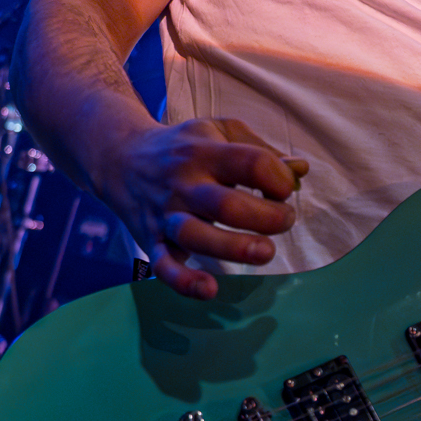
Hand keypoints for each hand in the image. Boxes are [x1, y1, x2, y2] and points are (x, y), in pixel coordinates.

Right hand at [96, 116, 308, 300]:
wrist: (118, 157)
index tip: (285, 188)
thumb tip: (301, 170)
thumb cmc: (184, 147)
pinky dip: (184, 282)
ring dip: (235, 249)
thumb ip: (262, 149)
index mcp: (206, 151)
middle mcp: (184, 183)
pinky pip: (163, 265)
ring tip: (264, 252)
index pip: (251, 163)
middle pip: (227, 205)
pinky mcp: (152, 240)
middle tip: (285, 220)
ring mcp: (166, 214)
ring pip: (197, 237)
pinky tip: (209, 289)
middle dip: (267, 218)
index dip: (279, 178)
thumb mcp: (220, 131)